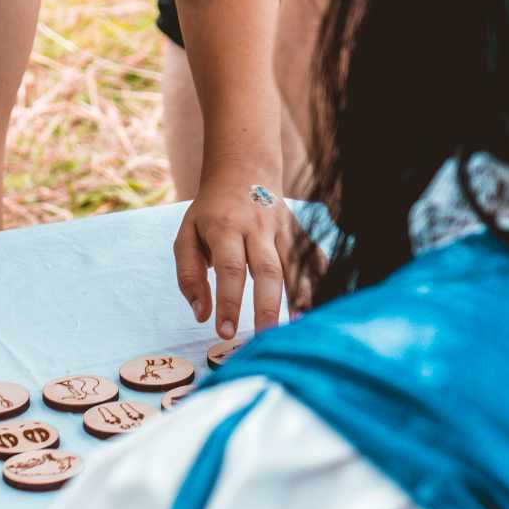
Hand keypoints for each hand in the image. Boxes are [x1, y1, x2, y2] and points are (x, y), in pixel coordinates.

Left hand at [174, 179, 318, 339]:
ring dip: (299, 296)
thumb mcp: (186, 235)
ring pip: (295, 264)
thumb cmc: (211, 212)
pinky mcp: (299, 230)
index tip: (225, 332)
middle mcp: (257, 227)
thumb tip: (201, 314)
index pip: (229, 268)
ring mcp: (282, 228)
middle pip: (267, 269)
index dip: (229, 301)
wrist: (243, 170)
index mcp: (226, 227)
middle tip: (264, 338)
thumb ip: (189, 275)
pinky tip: (321, 303)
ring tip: (297, 326)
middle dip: (266, 306)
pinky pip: (314, 255)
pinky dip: (319, 279)